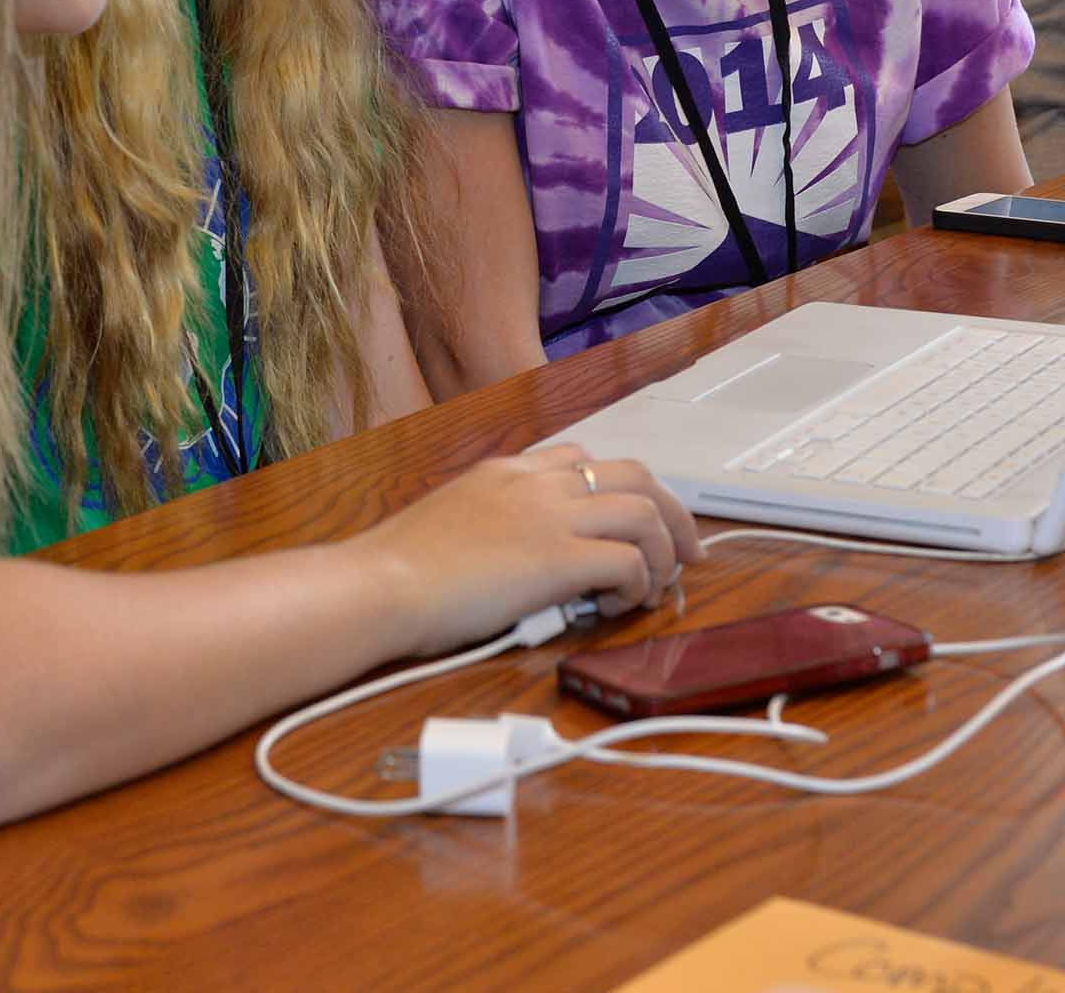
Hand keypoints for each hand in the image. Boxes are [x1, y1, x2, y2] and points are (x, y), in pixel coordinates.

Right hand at [349, 442, 705, 657]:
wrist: (378, 585)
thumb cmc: (399, 569)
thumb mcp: (452, 520)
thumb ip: (495, 521)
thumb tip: (522, 554)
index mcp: (509, 470)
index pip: (587, 459)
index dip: (627, 490)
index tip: (639, 523)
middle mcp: (536, 483)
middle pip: (636, 475)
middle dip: (673, 515)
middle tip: (686, 554)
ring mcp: (549, 517)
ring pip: (645, 512)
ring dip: (663, 553)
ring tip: (655, 588)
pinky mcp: (557, 559)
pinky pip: (630, 561)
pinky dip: (638, 585)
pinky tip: (617, 605)